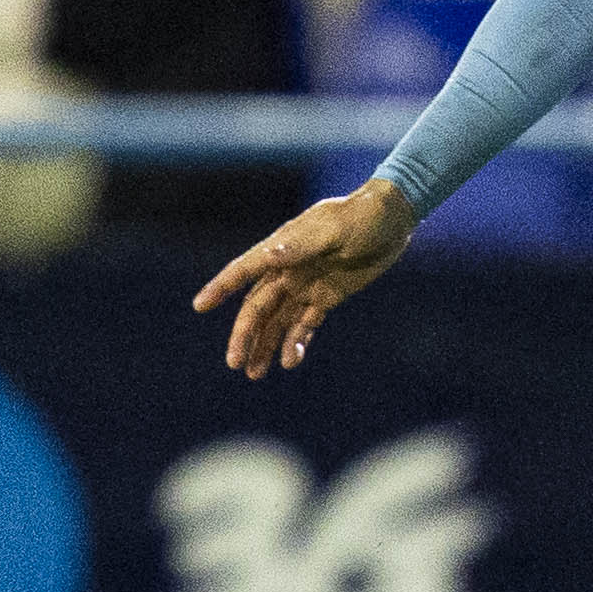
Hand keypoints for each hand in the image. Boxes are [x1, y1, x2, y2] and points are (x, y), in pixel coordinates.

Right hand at [193, 179, 418, 378]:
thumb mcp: (335, 230)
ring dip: (264, 345)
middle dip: (244, 335)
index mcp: (282, 249)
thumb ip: (303, 245)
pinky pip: (305, 324)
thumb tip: (271, 255)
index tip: (200, 306)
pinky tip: (290, 362)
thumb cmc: (362, 217)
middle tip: (234, 363)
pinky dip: (296, 342)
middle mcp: (287, 270)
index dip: (221, 287)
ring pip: (277, 321)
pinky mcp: (326, 297)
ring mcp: (305, 286)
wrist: (393, 219)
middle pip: (258, 307)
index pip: (244, 270)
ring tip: (254, 374)